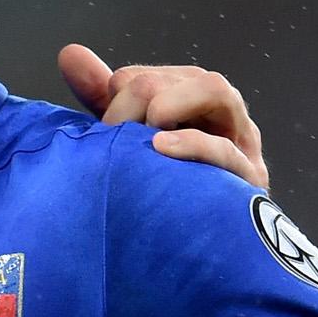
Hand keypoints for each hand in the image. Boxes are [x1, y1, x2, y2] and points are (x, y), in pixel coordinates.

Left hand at [60, 44, 266, 188]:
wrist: (181, 263)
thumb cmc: (155, 195)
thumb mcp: (125, 140)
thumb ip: (101, 98)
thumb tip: (70, 53)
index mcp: (197, 108)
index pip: (163, 74)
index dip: (127, 86)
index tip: (103, 118)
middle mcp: (223, 121)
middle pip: (191, 76)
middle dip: (145, 93)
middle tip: (114, 128)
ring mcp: (240, 148)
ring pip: (218, 92)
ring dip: (175, 98)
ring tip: (148, 118)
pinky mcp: (246, 184)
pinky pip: (226, 151)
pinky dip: (192, 143)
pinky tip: (161, 146)